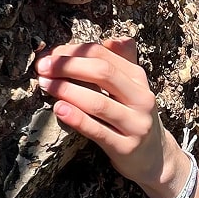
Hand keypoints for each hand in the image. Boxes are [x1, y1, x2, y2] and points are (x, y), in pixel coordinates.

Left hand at [34, 38, 190, 197]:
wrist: (156, 158)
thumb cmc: (134, 118)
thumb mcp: (132, 89)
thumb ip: (122, 63)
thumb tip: (112, 39)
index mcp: (138, 79)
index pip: (104, 55)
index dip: (74, 52)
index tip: (49, 54)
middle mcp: (141, 99)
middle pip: (102, 73)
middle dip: (68, 67)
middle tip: (42, 67)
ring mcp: (136, 125)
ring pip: (98, 103)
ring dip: (67, 90)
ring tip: (44, 85)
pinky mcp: (126, 148)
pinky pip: (98, 131)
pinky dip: (76, 119)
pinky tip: (59, 109)